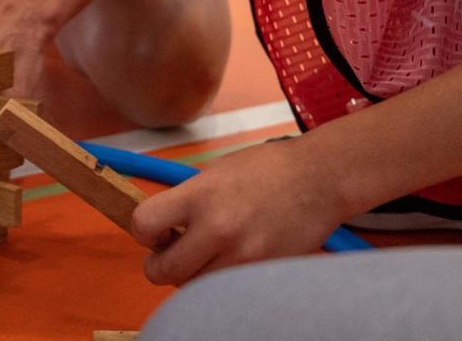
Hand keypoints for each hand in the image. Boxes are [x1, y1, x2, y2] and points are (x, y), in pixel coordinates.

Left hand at [130, 138, 351, 286]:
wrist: (318, 180)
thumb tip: (162, 226)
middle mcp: (218, 229)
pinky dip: (219, 282)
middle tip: (169, 253)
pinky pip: (224, 290)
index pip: (144, 223)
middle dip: (159, 265)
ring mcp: (242, 257)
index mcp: (201, 194)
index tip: (153, 231)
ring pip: (193, 288)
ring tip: (203, 255)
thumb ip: (187, 199)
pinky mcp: (261, 275)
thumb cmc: (267, 170)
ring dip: (190, 276)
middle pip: (164, 271)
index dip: (143, 231)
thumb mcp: (216, 172)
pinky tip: (228, 260)